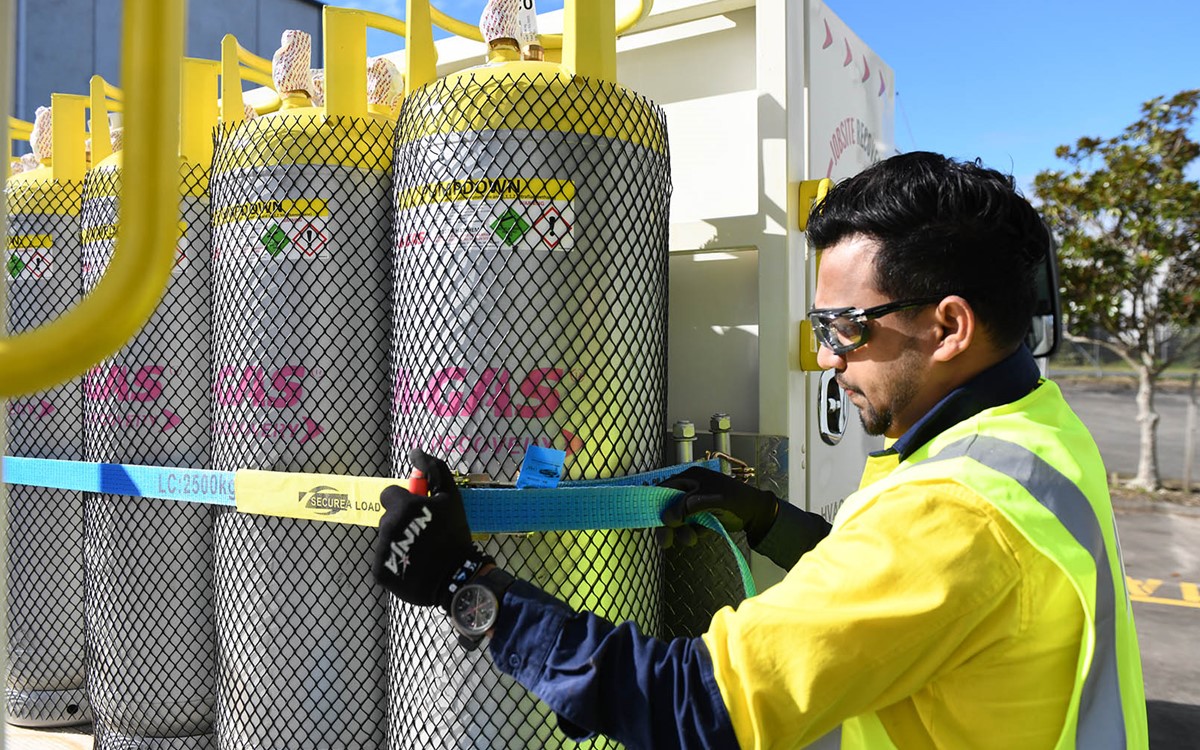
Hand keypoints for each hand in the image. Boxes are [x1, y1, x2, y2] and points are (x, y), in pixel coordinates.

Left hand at [373, 448, 490, 610]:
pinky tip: (413, 566)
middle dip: (402, 523)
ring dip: (399, 543)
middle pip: (388, 518)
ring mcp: (381, 550)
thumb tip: (414, 452)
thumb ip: (433, 469)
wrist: (457, 577)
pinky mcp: (379, 571)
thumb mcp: (451, 497)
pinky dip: (395, 563)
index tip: (419, 513)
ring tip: (420, 553)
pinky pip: (384, 560)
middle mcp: (387, 526)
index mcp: (402, 507)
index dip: (404, 502)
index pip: (389, 495)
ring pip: (386, 539)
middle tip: (423, 535)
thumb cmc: (454, 534)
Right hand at [658, 467, 779, 547]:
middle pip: (669, 508)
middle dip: (667, 525)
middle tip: (665, 542)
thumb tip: (667, 518)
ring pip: (679, 521)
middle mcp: (690, 489)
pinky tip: (699, 536)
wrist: (757, 513)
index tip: (644, 522)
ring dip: (681, 532)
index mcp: (690, 478)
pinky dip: (691, 534)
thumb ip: (686, 506)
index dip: (653, 505)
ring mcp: (696, 504)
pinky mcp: (702, 517)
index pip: (664, 489)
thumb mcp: (709, 499)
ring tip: (690, 540)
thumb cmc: (735, 500)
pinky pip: (689, 527)